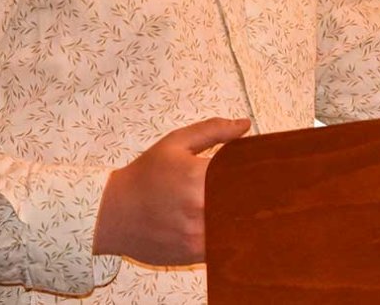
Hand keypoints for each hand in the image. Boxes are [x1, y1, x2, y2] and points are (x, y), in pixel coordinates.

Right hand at [92, 116, 250, 264]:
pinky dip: (229, 237)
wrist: (112, 212)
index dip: (259, 173)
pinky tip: (226, 227)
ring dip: (243, 219)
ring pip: (237, 228)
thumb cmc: (145, 175)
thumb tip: (245, 125)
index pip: (246, 173)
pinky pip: (224, 247)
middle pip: (247, 203)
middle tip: (265, 193)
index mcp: (199, 175)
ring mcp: (197, 234)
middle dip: (255, 197)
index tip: (267, 172)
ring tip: (247, 210)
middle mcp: (200, 207)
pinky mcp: (193, 254)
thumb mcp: (175, 143)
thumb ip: (213, 131)